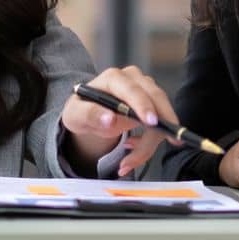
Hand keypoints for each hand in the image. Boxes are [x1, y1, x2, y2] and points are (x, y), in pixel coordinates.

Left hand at [61, 66, 176, 177]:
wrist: (88, 112)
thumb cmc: (82, 110)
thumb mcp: (76, 115)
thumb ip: (90, 115)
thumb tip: (109, 119)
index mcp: (114, 78)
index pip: (133, 90)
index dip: (143, 105)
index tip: (152, 123)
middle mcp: (134, 78)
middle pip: (156, 98)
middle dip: (159, 126)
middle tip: (147, 152)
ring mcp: (146, 88)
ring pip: (162, 112)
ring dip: (151, 141)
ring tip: (128, 161)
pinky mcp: (153, 100)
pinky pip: (162, 121)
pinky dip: (151, 140)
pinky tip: (134, 146)